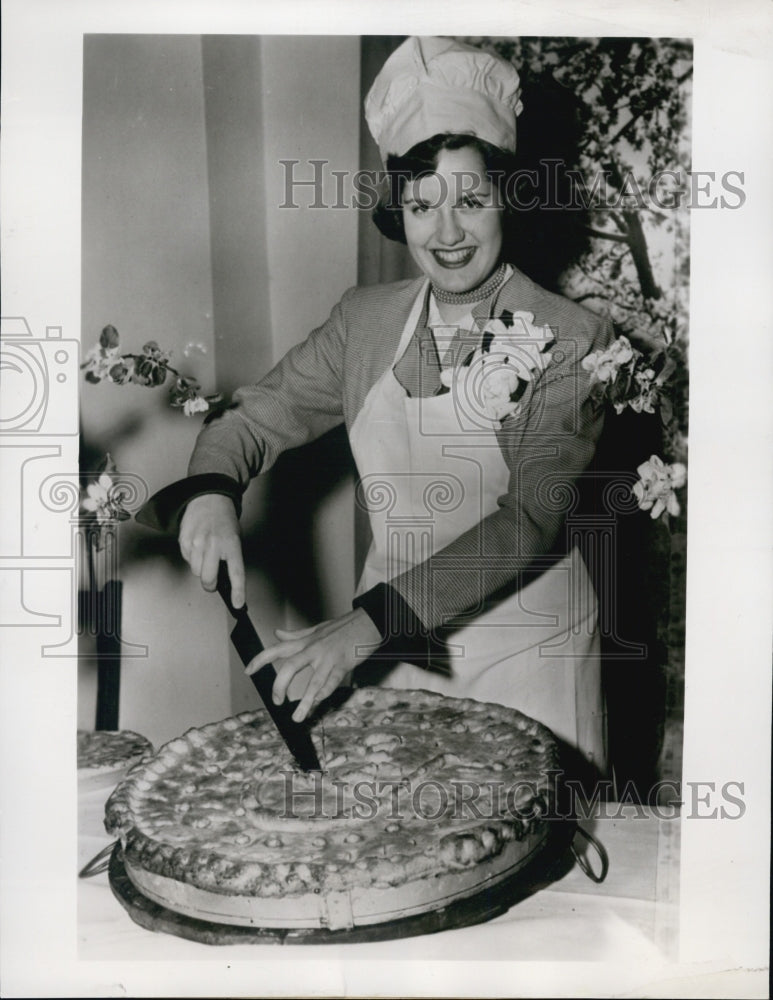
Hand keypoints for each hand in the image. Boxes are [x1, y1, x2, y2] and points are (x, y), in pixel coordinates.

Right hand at [178, 493, 245, 607]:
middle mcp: (214, 544)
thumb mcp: (235, 538)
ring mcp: (197, 542)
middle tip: (213, 582)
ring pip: (196, 571)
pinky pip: (187, 560)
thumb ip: (230, 558)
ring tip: (206, 554)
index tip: (238, 604)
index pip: (236, 573)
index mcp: (232, 544)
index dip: (238, 591)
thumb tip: (226, 580)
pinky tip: (197, 546)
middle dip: (211, 584)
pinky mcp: (184, 541)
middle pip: (208, 578)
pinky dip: (192, 558)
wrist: (209, 498)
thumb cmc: (224, 520)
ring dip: (201, 569)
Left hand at [246, 609, 380, 721]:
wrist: (369, 621)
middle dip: (279, 686)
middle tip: (276, 701)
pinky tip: (317, 705)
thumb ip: (296, 634)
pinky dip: (324, 696)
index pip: (277, 649)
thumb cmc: (344, 626)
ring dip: (304, 702)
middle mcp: (314, 649)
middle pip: (290, 667)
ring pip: (313, 682)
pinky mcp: (343, 665)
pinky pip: (332, 684)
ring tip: (297, 718)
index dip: (260, 660)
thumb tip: (277, 634)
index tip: (248, 671)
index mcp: (306, 641)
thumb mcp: (317, 628)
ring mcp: (329, 658)